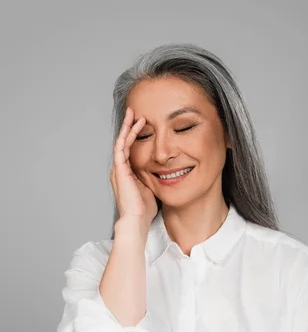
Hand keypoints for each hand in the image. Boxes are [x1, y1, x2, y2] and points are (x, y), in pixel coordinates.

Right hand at [110, 106, 157, 223]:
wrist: (137, 219)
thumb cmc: (144, 209)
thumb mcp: (150, 188)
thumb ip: (152, 178)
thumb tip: (164, 173)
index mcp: (126, 174)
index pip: (129, 150)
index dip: (134, 137)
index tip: (143, 125)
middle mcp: (120, 169)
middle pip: (123, 143)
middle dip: (129, 127)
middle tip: (134, 112)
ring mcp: (118, 169)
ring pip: (121, 141)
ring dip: (127, 127)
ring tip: (133, 113)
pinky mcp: (119, 169)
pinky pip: (121, 147)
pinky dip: (127, 135)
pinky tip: (133, 125)